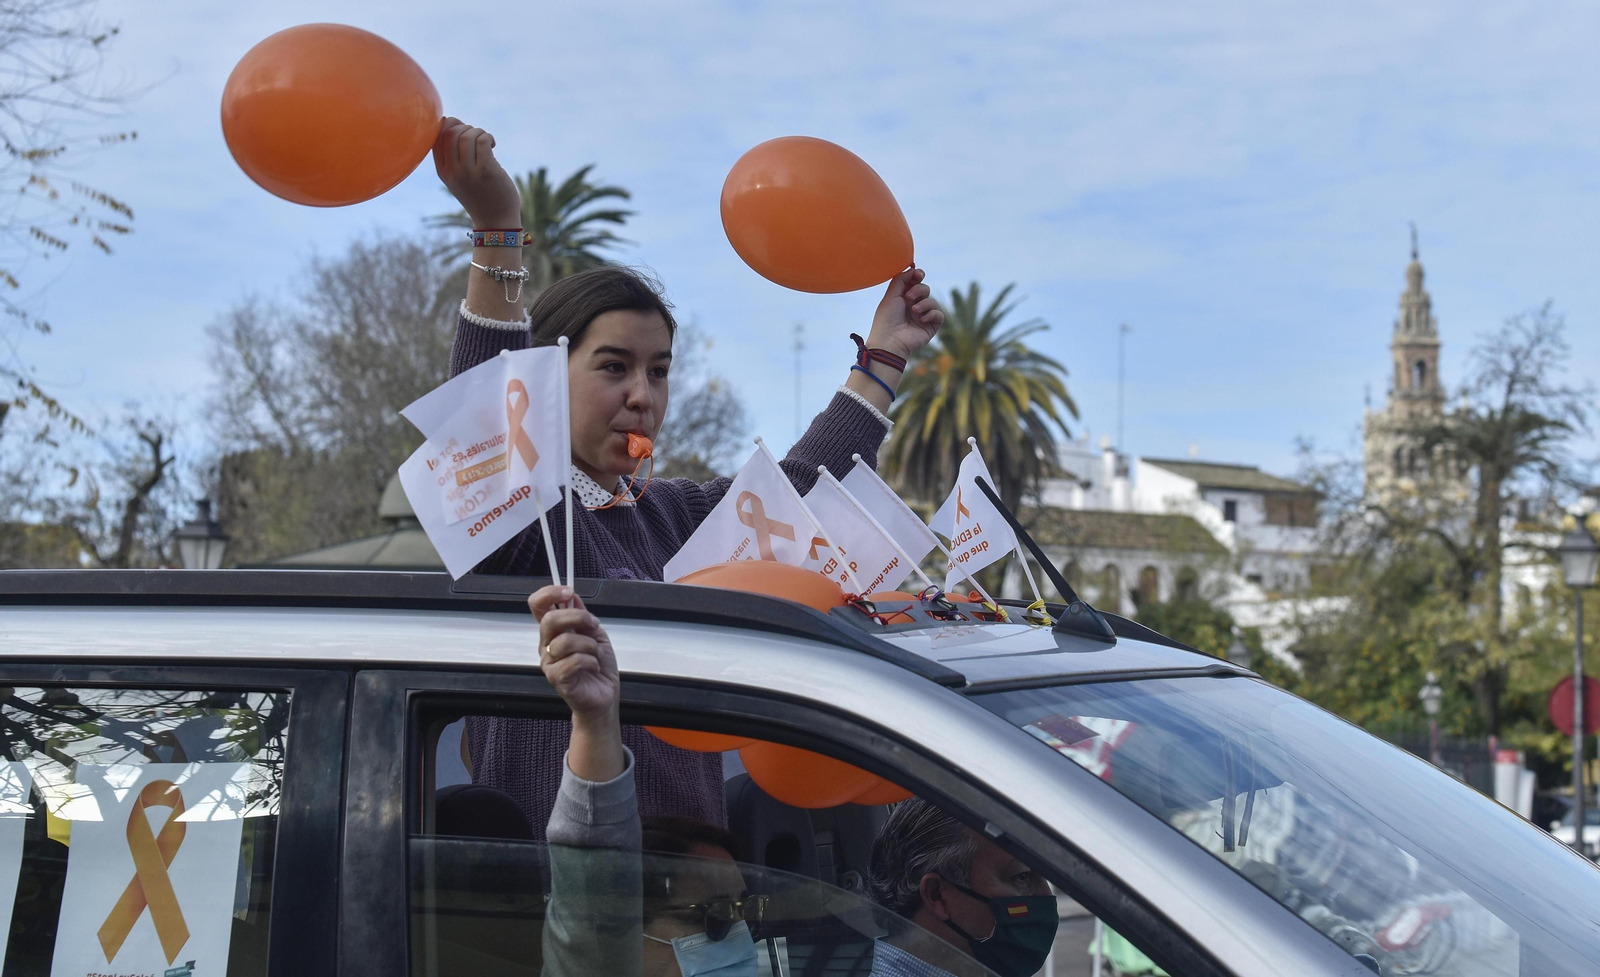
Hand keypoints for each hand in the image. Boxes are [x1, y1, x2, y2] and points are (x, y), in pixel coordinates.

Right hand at [433, 117, 520, 227]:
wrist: (496, 221)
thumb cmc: (480, 195)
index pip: (436, 137)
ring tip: (487, 141)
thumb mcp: (459, 177)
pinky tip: (493, 144)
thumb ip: (452, 156)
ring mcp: (469, 172)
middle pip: (450, 132)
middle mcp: (453, 172)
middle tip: (477, 138)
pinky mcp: (486, 171)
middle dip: (465, 127)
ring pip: (467, 135)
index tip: (462, 132)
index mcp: (443, 171)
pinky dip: (488, 137)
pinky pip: (483, 141)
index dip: (449, 125)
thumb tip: (451, 121)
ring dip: (479, 132)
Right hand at [531, 586, 618, 726]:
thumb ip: (583, 617)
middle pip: (549, 620)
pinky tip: (593, 666)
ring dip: (589, 645)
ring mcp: (549, 662)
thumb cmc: (597, 666)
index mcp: (553, 631)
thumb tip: (573, 596)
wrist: (604, 696)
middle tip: (593, 625)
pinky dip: (590, 661)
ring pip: (565, 641)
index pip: (537, 605)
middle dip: (577, 617)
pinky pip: (573, 661)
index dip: (549, 593)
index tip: (568, 592)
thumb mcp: (595, 634)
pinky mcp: (557, 678)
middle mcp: (547, 644)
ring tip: (595, 654)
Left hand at [864, 267, 943, 359]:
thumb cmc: (886, 319)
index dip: (918, 276)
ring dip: (924, 304)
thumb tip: (912, 269)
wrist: (889, 341)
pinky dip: (931, 314)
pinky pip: (939, 315)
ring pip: (932, 301)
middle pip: (925, 289)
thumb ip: (901, 280)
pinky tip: (922, 319)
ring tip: (914, 311)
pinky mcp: (931, 327)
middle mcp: (913, 306)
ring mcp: (922, 317)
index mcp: (902, 298)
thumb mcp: (891, 295)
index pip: (915, 282)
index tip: (918, 274)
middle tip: (909, 297)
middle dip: (919, 290)